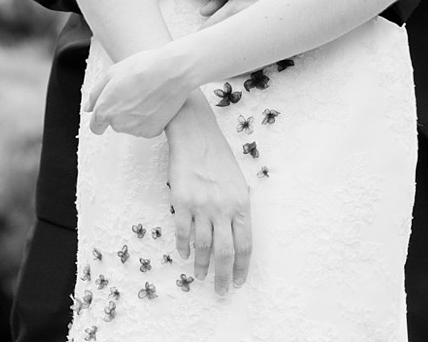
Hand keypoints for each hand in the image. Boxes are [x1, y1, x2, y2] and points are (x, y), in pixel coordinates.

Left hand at [83, 44, 191, 137]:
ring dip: (135, 115)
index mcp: (104, 110)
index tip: (109, 111)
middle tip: (134, 92)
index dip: (101, 118)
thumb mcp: (112, 72)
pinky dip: (150, 119)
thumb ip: (96, 93)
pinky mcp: (152, 131)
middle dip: (121, 112)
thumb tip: (88, 108)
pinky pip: (146, 128)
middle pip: (115, 124)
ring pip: (131, 126)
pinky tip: (156, 104)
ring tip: (147, 95)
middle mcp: (117, 124)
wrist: (172, 71)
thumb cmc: (142, 67)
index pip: (96, 126)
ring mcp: (135, 129)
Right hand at [164, 96, 251, 294]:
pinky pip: (182, 232)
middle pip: (225, 252)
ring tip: (202, 276)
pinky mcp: (182, 201)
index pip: (245, 244)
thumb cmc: (218, 158)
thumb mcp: (237, 183)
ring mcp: (202, 205)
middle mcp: (223, 207)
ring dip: (203, 265)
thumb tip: (233, 238)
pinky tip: (184, 255)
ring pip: (203, 246)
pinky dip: (183, 247)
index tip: (238, 281)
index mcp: (241, 204)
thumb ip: (237, 210)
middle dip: (224, 276)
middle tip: (221, 291)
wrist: (195, 135)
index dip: (241, 267)